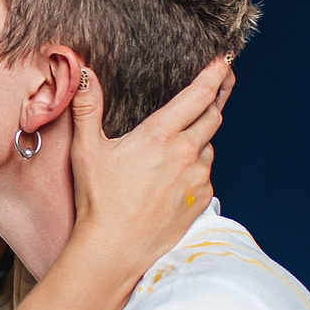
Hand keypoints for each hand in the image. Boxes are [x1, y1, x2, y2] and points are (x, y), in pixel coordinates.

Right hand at [63, 55, 229, 272]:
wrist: (114, 249)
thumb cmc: (98, 200)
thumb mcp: (86, 149)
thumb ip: (88, 107)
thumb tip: (84, 73)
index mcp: (161, 135)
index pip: (199, 94)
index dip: (216, 73)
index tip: (225, 60)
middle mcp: (186, 153)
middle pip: (214, 115)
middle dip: (216, 99)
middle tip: (218, 86)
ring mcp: (198, 179)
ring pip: (209, 147)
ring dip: (200, 140)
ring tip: (177, 147)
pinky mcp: (201, 201)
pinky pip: (206, 176)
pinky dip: (196, 170)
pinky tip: (174, 179)